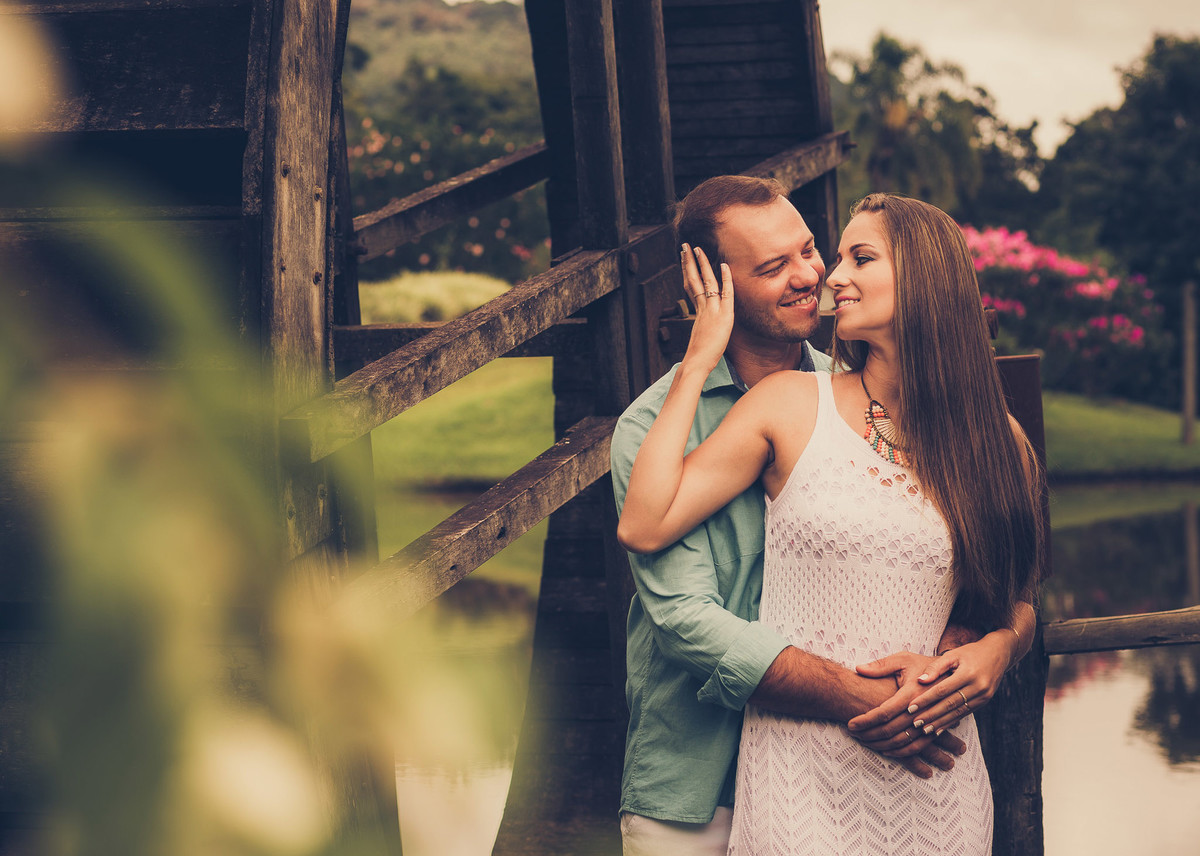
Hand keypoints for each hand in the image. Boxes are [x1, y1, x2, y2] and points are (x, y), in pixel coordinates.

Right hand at [680, 244, 733, 372]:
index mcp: (697, 313)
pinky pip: (724, 294)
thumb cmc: (699, 357)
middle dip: (688, 262)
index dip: (688, 273)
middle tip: (684, 246)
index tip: (684, 260)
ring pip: (705, 282)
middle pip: (693, 280)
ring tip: (696, 248)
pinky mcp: (722, 316)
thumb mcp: (701, 340)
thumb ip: (703, 331)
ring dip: (701, 264)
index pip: (691, 288)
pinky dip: (725, 279)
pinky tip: (724, 266)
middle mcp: (702, 309)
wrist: (695, 363)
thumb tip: (704, 331)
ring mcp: (711, 311)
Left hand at [846, 652, 967, 761]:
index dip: (866, 720)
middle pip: (892, 729)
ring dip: (883, 744)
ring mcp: (931, 721)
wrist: (953, 672)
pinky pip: (918, 746)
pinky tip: (887, 750)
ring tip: (865, 742)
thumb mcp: (903, 659)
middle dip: (870, 734)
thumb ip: (881, 666)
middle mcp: (922, 709)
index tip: (850, 724)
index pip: (884, 712)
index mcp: (912, 692)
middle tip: (853, 734)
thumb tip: (859, 669)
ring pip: (904, 741)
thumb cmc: (923, 664)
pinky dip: (901, 752)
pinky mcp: (937, 728)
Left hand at [900, 632, 1016, 734]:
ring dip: (940, 722)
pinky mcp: (985, 701)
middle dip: (931, 715)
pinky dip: (951, 722)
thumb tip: (920, 680)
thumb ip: (936, 667)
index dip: (926, 699)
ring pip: (958, 712)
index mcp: (968, 673)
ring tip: (924, 730)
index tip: (910, 707)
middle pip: (950, 704)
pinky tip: (939, 728)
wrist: (998, 654)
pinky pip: (965, 713)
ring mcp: (984, 696)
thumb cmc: (970, 653)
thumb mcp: (953, 654)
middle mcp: (978, 686)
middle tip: (914, 723)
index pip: (942, 689)